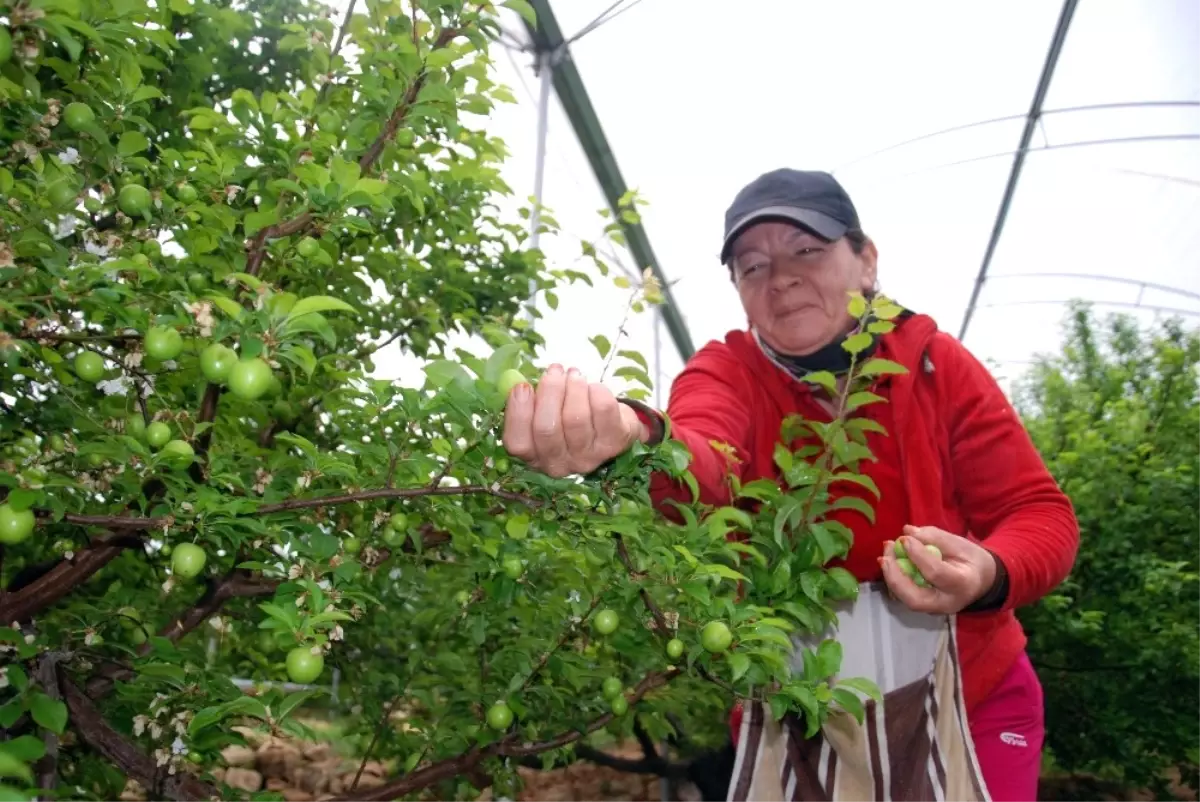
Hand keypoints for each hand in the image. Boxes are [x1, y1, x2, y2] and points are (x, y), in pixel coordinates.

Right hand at [501, 364, 647, 477]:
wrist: (612, 427)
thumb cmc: (568, 415)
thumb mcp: (544, 412)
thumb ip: (528, 400)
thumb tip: (515, 381)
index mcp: (535, 457)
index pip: (518, 444)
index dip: (518, 413)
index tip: (523, 385)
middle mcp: (560, 464)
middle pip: (547, 429)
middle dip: (549, 391)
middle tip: (554, 370)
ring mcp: (589, 457)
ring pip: (575, 418)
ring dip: (573, 387)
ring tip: (574, 375)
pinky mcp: (614, 443)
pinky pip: (603, 409)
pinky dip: (596, 390)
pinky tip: (592, 387)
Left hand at [880, 525, 996, 613]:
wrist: (981, 582)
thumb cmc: (971, 560)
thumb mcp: (960, 544)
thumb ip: (934, 537)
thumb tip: (907, 531)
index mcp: (962, 584)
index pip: (936, 573)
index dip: (917, 555)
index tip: (904, 538)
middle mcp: (947, 603)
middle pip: (915, 599)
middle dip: (895, 576)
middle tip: (885, 554)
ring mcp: (934, 610)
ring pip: (906, 599)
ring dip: (891, 576)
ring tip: (886, 552)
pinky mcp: (924, 608)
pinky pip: (905, 596)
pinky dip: (894, 579)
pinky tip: (889, 561)